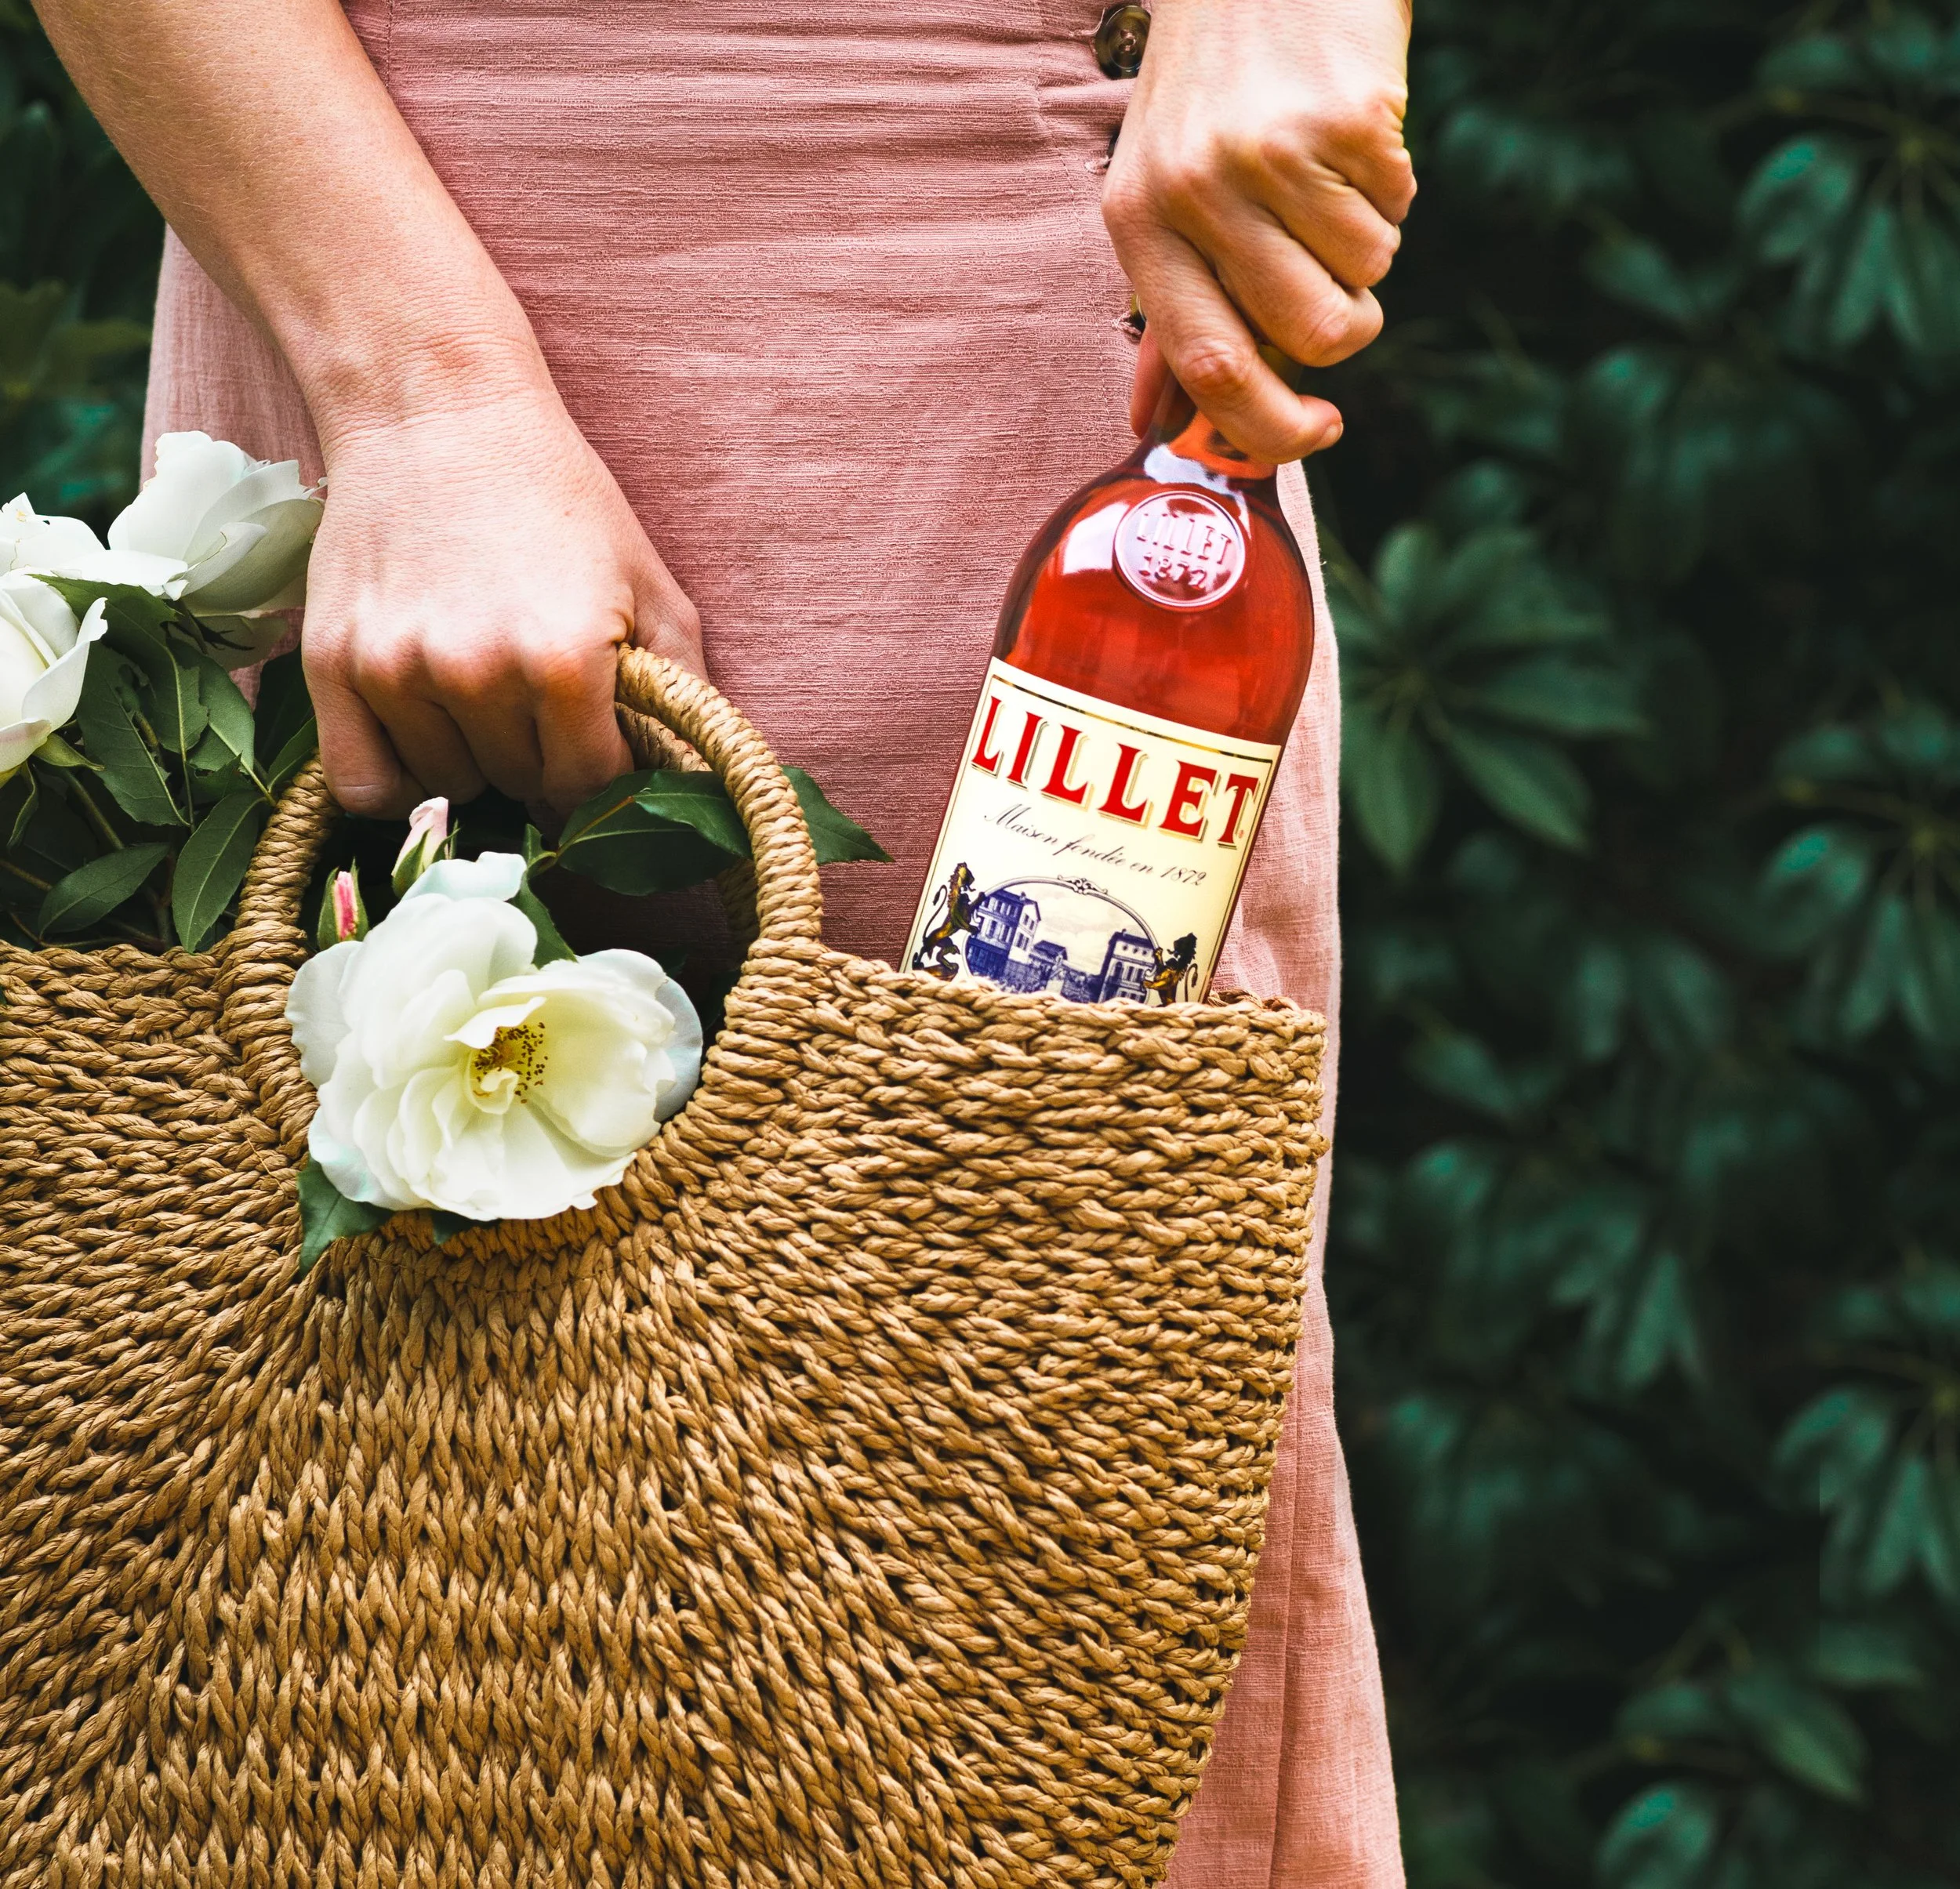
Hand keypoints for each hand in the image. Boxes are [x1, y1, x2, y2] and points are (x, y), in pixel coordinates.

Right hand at [301, 372, 702, 817]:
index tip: (596, 739)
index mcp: (563, 661)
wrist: (436, 408)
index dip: (600, 770)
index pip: (586, 785)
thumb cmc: (557, 496)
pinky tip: (423, 744)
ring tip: (480, 689)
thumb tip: (694, 779)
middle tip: (537, 698)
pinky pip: (362, 783)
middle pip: (519, 785)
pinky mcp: (332, 664)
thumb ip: (684, 689)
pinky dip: (396, 782)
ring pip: (447, 783)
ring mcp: (396, 672)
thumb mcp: (648, 584)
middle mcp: (475, 674)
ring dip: (471, 758)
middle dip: (539, 757)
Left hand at [1102, 0, 1415, 459]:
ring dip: (1367, 248)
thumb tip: (1160, 422)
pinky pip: (1398, 206)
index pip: (1209, 366)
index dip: (1269, 426)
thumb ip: (1169, 311)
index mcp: (1139, 223)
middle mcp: (1196, 191)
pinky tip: (1352, 139)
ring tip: (1331, 185)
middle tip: (1343, 292)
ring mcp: (1271, 152)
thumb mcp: (1161, 193)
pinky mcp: (1344, 116)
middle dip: (1346, 332)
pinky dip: (1390, 188)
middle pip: (1308, 334)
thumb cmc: (1209, 95)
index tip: (1312, 435)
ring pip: (1364, 275)